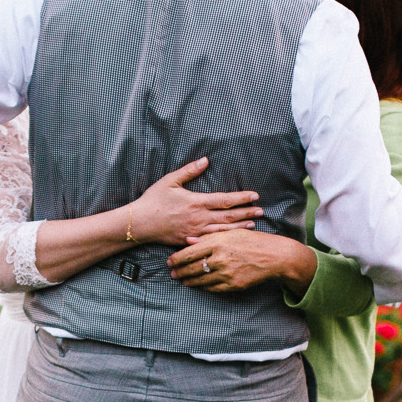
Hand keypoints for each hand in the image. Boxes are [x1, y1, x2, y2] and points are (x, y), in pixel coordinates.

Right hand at [128, 158, 261, 245]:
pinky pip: (211, 241)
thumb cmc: (153, 200)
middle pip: (229, 217)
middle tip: (262, 211)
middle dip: (247, 213)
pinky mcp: (190, 241)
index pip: (225, 200)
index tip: (255, 196)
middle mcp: (199, 218)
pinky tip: (232, 239)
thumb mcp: (170, 180)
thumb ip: (189, 170)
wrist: (140, 223)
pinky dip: (225, 239)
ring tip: (253, 225)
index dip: (242, 198)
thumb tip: (205, 160)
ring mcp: (196, 232)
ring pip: (223, 231)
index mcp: (196, 202)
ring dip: (240, 227)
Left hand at [168, 229, 316, 294]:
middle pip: (192, 268)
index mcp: (218, 242)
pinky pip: (212, 288)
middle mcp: (220, 258)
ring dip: (189, 281)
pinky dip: (203, 286)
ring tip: (183, 280)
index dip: (176, 259)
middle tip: (172, 273)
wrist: (274, 256)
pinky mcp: (233, 285)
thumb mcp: (231, 233)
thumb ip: (208, 237)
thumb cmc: (252, 241)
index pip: (189, 253)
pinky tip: (198, 285)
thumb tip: (188, 240)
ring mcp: (226, 273)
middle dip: (179, 271)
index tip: (170, 261)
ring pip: (200, 280)